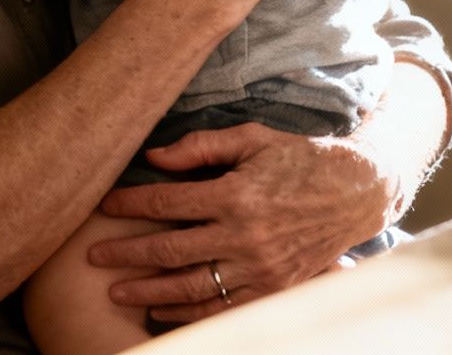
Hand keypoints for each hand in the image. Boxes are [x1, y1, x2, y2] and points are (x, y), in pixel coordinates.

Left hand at [86, 122, 395, 323]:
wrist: (357, 191)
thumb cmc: (301, 158)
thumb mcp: (253, 138)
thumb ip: (201, 147)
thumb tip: (153, 157)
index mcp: (236, 193)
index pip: (167, 201)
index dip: (130, 204)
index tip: (104, 207)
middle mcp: (244, 235)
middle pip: (170, 249)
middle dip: (126, 254)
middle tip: (94, 258)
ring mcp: (259, 267)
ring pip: (191, 286)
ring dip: (149, 291)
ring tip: (117, 291)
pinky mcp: (273, 287)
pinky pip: (221, 307)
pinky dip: (188, 312)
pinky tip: (162, 309)